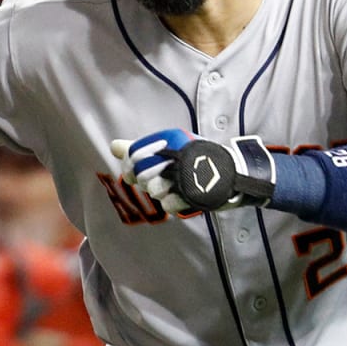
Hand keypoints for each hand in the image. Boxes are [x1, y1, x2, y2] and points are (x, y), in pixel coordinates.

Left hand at [114, 131, 277, 213]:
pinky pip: (168, 205)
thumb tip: (113, 146)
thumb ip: (138, 149)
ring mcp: (185, 174)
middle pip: (142, 176)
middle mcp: (176, 155)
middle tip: (162, 179)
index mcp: (168, 140)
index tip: (136, 172)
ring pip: (154, 191)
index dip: (130, 167)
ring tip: (175, 186)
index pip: (133, 155)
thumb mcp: (168, 150)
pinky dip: (173, 203)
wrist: (233, 172)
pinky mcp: (193, 193)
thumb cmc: (195, 160)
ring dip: (162, 192)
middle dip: (148, 182)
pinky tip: (182, 196)